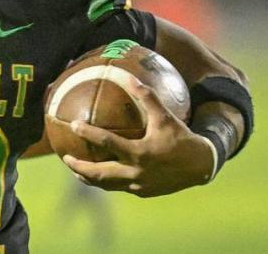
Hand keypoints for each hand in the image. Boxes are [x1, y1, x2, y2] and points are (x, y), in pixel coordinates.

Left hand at [61, 76, 214, 196]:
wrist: (202, 166)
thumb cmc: (181, 137)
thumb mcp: (164, 116)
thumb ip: (146, 96)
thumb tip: (127, 74)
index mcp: (139, 153)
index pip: (107, 143)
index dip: (88, 133)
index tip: (72, 124)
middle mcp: (136, 173)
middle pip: (99, 173)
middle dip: (79, 167)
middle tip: (65, 157)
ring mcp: (139, 186)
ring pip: (106, 185)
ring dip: (88, 177)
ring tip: (76, 169)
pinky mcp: (143, 193)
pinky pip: (120, 187)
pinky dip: (106, 181)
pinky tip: (99, 174)